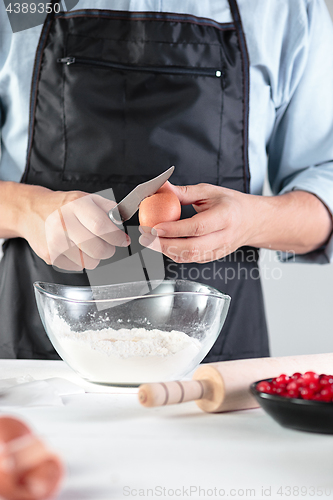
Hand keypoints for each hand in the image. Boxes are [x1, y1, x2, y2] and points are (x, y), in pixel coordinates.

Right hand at [17, 186, 129, 270]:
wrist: (32, 211)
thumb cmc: (63, 206)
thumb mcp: (86, 198)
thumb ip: (108, 208)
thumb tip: (122, 223)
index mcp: (76, 205)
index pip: (102, 226)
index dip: (116, 237)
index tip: (122, 240)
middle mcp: (63, 222)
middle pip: (97, 248)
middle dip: (109, 251)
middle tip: (108, 247)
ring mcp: (54, 240)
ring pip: (88, 261)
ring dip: (95, 257)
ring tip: (90, 247)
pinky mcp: (50, 255)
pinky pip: (76, 267)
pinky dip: (81, 262)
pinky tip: (75, 250)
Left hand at [138, 183, 332, 262]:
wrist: (252, 221)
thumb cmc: (230, 204)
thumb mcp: (209, 191)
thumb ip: (184, 192)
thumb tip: (161, 188)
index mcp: (225, 217)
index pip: (197, 226)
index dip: (174, 229)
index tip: (154, 226)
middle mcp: (224, 237)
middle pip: (192, 247)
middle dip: (164, 244)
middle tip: (145, 237)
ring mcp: (219, 250)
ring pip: (190, 257)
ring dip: (166, 251)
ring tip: (150, 240)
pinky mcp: (213, 257)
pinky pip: (191, 260)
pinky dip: (174, 254)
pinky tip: (163, 244)